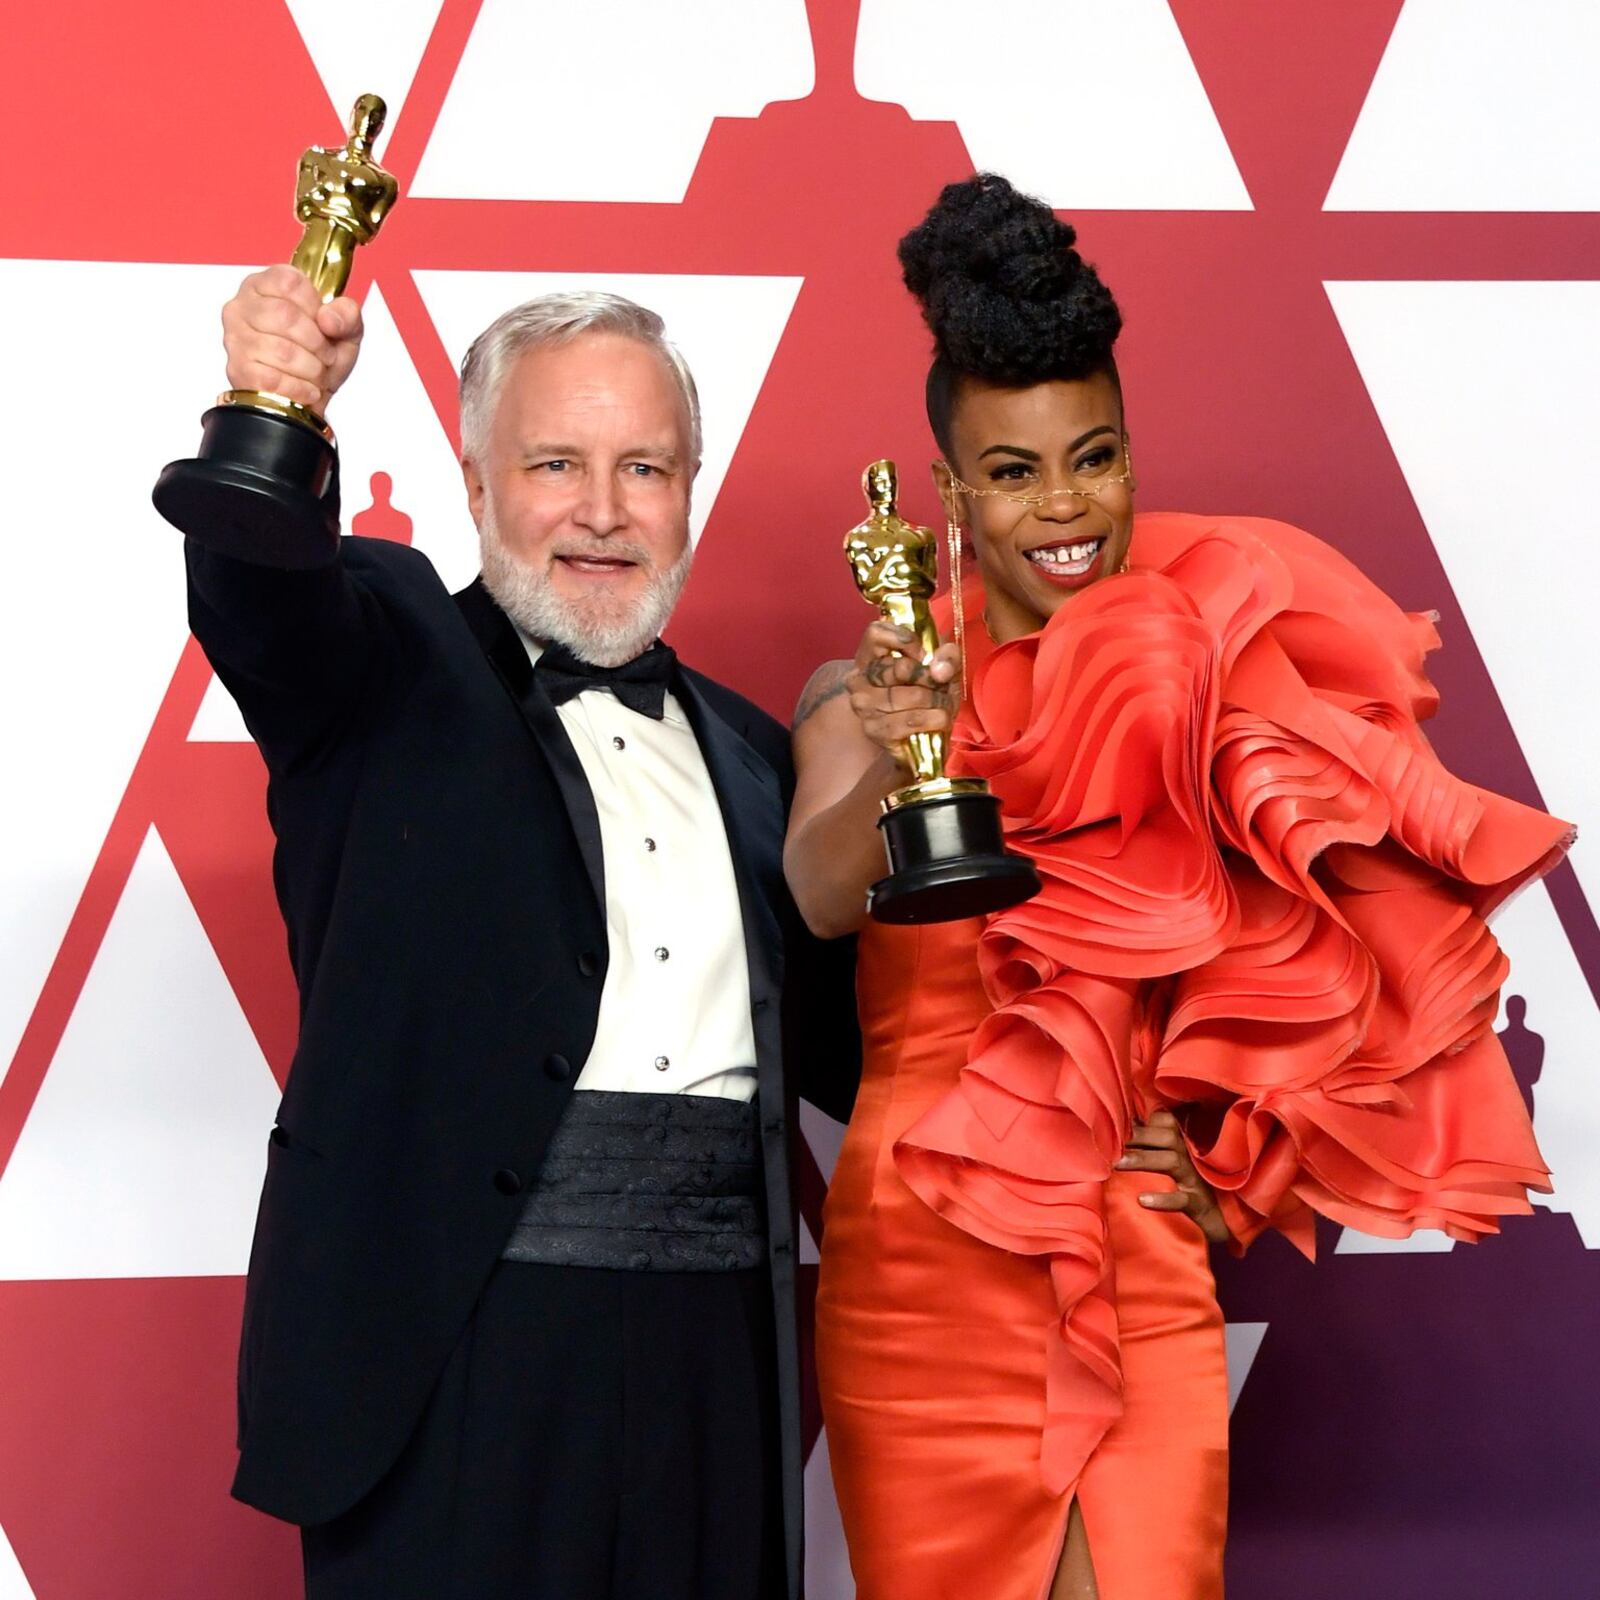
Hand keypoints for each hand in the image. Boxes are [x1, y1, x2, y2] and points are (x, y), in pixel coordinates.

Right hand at [221, 264, 363, 412]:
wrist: (309, 398)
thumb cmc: (321, 357)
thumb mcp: (345, 330)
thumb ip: (347, 314)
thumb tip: (328, 318)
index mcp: (265, 285)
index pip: (289, 282)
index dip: (315, 306)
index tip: (324, 324)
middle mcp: (242, 306)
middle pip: (285, 315)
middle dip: (317, 343)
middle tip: (326, 355)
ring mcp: (235, 339)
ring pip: (282, 351)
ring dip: (312, 369)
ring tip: (316, 372)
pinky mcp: (238, 371)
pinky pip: (274, 379)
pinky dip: (301, 389)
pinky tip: (307, 389)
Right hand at [845, 620, 961, 763]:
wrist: (918, 732)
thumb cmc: (926, 691)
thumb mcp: (942, 666)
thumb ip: (948, 657)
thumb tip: (940, 670)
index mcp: (870, 654)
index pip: (876, 632)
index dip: (904, 639)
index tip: (924, 654)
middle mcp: (859, 678)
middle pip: (898, 667)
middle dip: (929, 678)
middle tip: (941, 685)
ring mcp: (863, 705)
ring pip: (905, 696)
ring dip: (934, 701)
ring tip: (944, 704)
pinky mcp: (874, 730)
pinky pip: (906, 722)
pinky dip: (930, 720)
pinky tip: (939, 719)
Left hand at [1115, 1109, 1229, 1243]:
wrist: (1221, 1225)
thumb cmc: (1191, 1191)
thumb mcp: (1173, 1167)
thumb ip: (1153, 1148)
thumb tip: (1129, 1128)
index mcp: (1183, 1148)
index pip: (1168, 1124)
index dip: (1145, 1123)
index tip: (1121, 1127)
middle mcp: (1191, 1160)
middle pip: (1169, 1138)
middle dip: (1140, 1137)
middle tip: (1113, 1146)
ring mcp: (1197, 1181)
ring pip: (1172, 1161)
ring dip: (1144, 1160)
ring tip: (1119, 1165)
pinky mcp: (1200, 1204)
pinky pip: (1183, 1199)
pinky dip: (1163, 1199)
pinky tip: (1143, 1200)